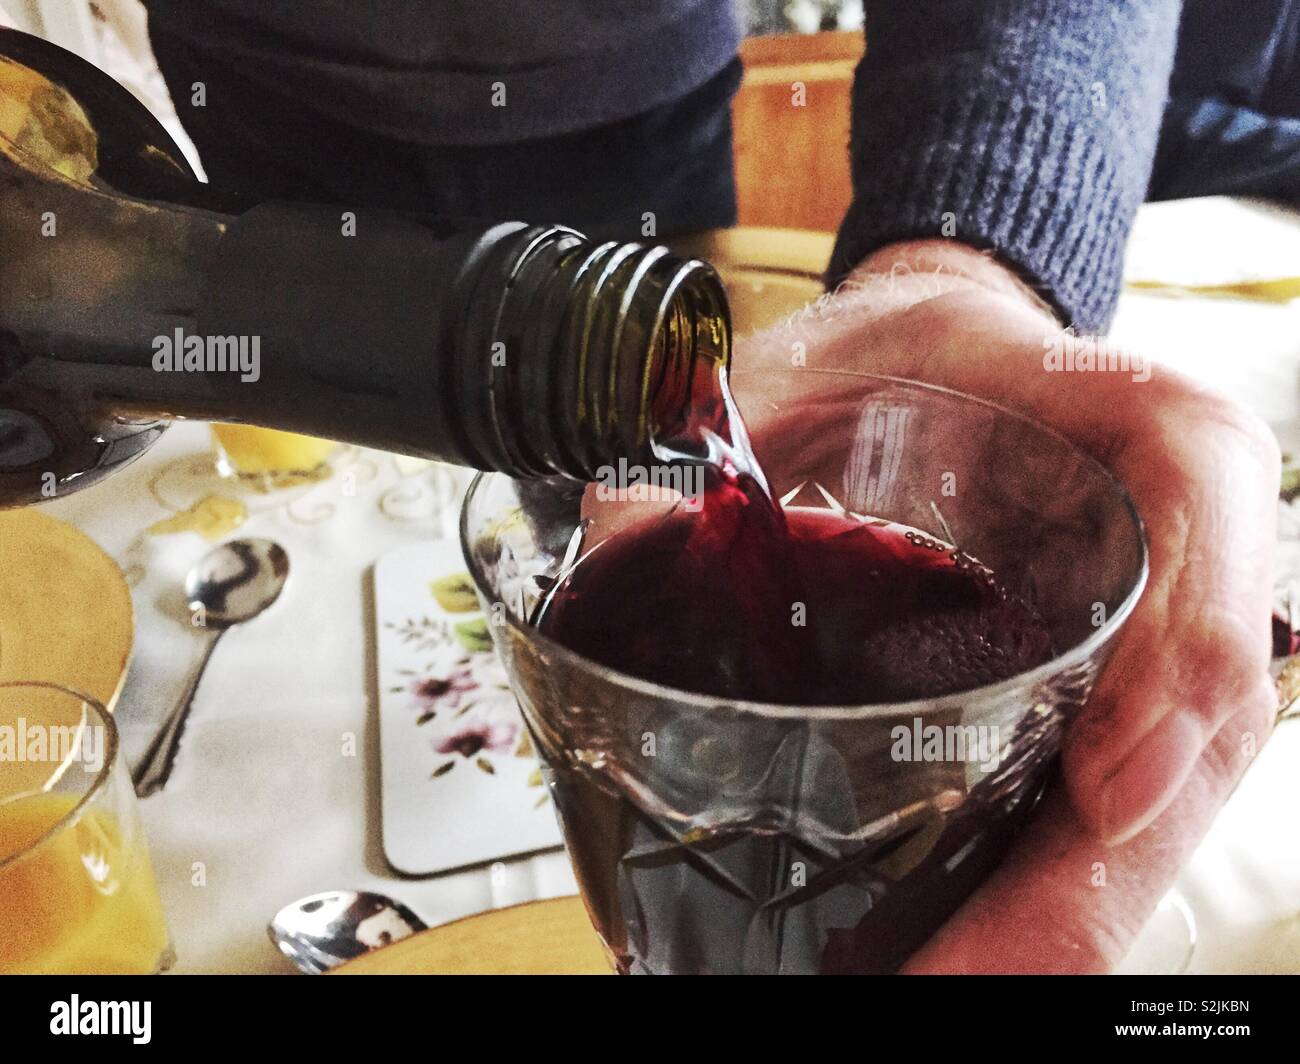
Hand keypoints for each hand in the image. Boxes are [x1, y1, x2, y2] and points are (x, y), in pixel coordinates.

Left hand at [732, 240, 1280, 972]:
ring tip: (928, 989)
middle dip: (1084, 882)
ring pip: (1160, 803)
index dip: (1187, 646)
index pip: (1203, 489)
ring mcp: (1141, 640)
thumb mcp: (813, 362)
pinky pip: (1098, 815)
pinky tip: (946, 957)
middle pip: (1198, 718)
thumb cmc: (901, 359)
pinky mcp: (1096, 700)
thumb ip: (722, 436)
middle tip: (950, 981)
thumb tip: (618, 544)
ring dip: (1056, 925)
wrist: (946, 364)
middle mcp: (1162, 540)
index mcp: (1120, 416)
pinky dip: (1035, 905)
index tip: (1109, 791)